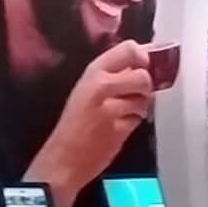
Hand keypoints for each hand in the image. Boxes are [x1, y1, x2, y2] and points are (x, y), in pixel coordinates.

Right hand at [25, 40, 154, 206]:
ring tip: (124, 113)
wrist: (62, 157)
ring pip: (145, 98)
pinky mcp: (119, 129)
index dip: (143, 57)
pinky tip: (120, 126)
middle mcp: (101, 86)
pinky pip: (140, 118)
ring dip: (140, 106)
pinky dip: (135, 122)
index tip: (142, 66)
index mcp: (92, 72)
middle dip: (145, 86)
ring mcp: (110, 108)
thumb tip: (141, 61)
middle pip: (143, 75)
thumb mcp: (86, 89)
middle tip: (135, 94)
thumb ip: (111, 74)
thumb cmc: (73, 123)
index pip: (129, 49)